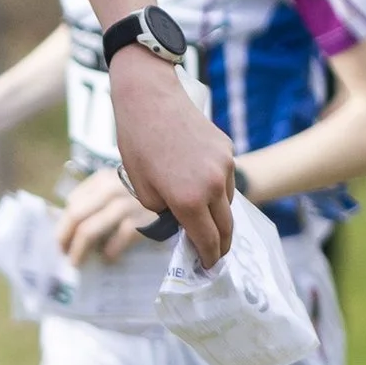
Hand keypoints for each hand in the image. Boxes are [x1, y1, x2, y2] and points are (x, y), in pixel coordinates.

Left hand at [55, 165, 156, 266]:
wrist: (178, 194)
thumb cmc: (144, 195)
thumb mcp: (118, 185)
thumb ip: (96, 197)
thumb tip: (71, 222)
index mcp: (102, 180)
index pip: (72, 203)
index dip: (63, 224)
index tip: (62, 240)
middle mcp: (110, 190)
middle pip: (76, 217)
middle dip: (65, 239)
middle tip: (64, 254)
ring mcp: (125, 206)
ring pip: (89, 231)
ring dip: (79, 251)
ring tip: (77, 262)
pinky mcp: (141, 222)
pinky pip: (116, 242)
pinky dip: (109, 253)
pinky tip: (108, 259)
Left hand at [107, 50, 234, 265]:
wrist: (149, 97)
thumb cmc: (137, 142)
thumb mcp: (142, 188)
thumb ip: (164, 212)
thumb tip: (180, 222)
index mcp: (188, 200)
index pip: (207, 240)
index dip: (208, 258)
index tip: (207, 267)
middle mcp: (212, 185)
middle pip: (227, 227)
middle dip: (221, 245)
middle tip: (214, 255)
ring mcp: (224, 165)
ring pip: (228, 202)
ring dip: (219, 215)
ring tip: (203, 219)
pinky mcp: (226, 148)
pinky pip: (225, 178)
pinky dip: (217, 189)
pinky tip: (200, 185)